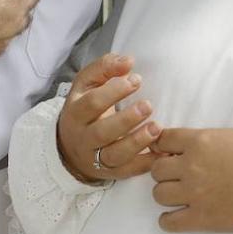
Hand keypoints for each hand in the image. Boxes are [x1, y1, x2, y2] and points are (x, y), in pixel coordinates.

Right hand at [57, 53, 160, 182]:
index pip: (92, 103)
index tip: (136, 79)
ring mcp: (96, 158)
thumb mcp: (87, 84)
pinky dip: (146, 164)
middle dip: (126, 119)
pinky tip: (162, 152)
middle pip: (101, 132)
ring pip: (114, 155)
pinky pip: (128, 171)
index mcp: (76, 113)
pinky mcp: (111, 172)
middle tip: (148, 105)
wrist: (70, 147)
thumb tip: (128, 61)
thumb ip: (105, 68)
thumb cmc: (85, 108)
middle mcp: (84, 138)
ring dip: (137, 142)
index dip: (114, 91)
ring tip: (156, 128)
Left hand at [150, 128, 232, 233]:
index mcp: (199, 141)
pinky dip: (168, 219)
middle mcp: (192, 166)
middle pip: (157, 169)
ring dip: (167, 193)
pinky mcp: (201, 218)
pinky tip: (178, 214)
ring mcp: (194, 193)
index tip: (168, 152)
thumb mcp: (227, 135)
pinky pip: (168, 222)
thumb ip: (200, 140)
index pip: (163, 140)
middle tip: (178, 174)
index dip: (163, 146)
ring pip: (158, 194)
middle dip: (166, 171)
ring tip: (180, 194)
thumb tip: (178, 148)